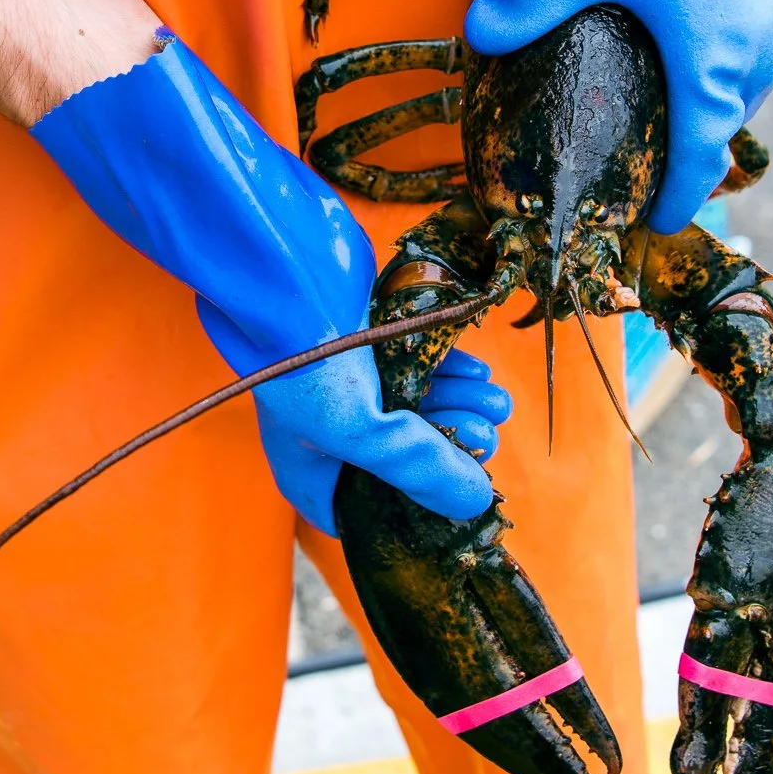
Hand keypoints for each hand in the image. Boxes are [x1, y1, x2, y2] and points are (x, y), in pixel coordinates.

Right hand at [34, 35, 503, 534]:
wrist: (277, 257)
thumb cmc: (299, 351)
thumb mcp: (361, 426)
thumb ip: (419, 466)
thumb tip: (476, 503)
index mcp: (308, 467)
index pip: (361, 516)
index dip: (408, 516)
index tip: (452, 504)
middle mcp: (325, 431)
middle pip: (399, 462)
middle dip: (446, 451)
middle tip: (484, 442)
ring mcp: (347, 384)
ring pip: (415, 411)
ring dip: (458, 410)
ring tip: (495, 406)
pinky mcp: (366, 342)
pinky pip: (417, 369)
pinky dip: (449, 374)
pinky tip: (479, 376)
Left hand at [465, 0, 772, 233]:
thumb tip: (480, 35)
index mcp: (711, 67)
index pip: (699, 158)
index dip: (679, 196)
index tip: (663, 220)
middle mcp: (758, 54)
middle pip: (725, 122)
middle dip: (694, 146)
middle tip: (656, 157)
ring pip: (748, 82)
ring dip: (716, 97)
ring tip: (676, 95)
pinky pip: (763, 41)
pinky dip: (734, 53)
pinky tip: (701, 27)